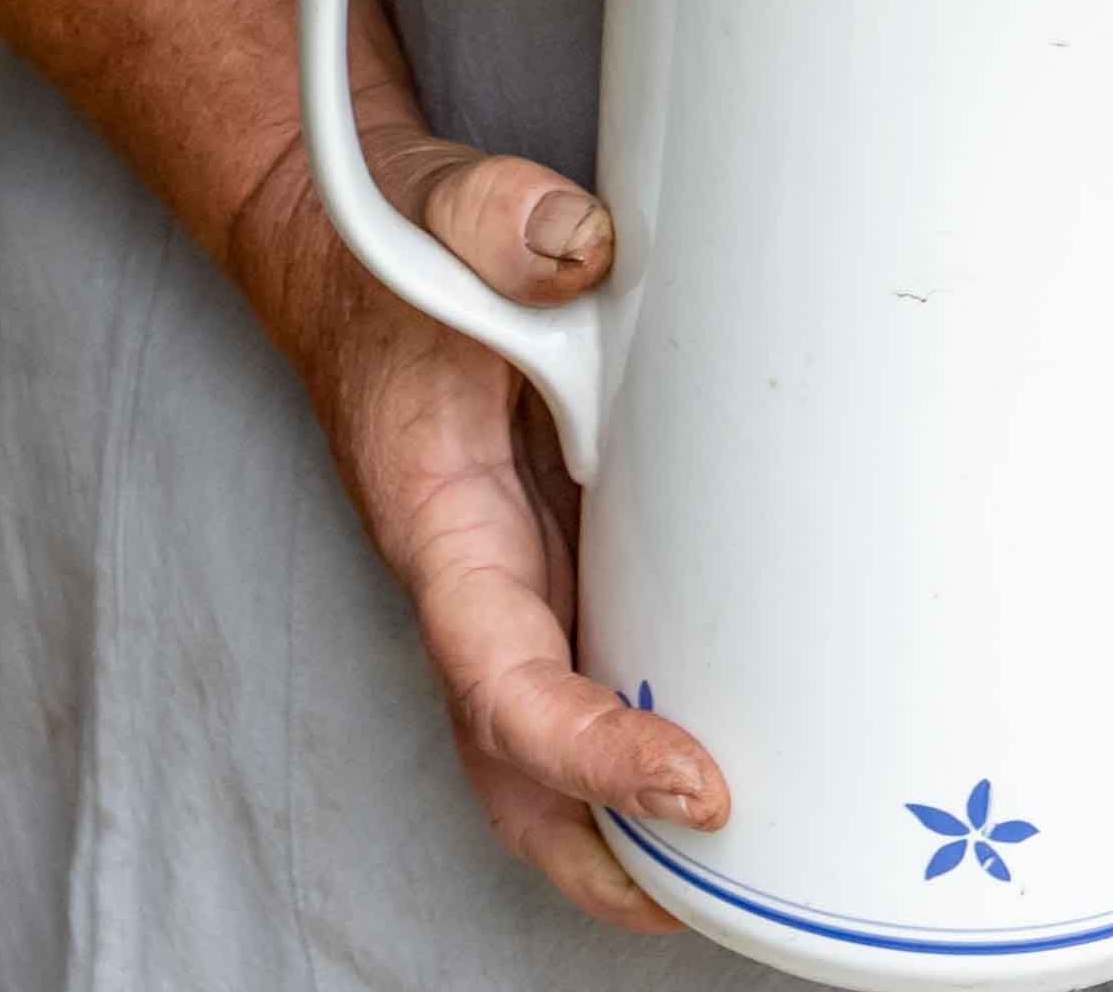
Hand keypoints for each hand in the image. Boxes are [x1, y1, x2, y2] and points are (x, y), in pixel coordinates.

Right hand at [226, 120, 715, 929]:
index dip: (589, 752)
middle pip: (518, 780)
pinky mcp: (558, 578)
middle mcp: (474, 588)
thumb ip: (501, 221)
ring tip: (759, 877)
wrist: (353, 257)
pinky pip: (595, 699)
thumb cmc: (395, 259)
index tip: (692, 782)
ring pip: (553, 765)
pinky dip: (649, 762)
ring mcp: (517, 594)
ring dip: (632, 839)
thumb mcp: (443, 213)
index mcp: (437, 526)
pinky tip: (740, 768)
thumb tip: (578, 248)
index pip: (500, 680)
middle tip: (737, 898)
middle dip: (607, 865)